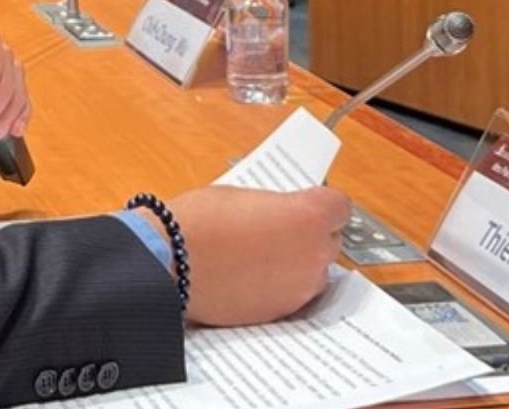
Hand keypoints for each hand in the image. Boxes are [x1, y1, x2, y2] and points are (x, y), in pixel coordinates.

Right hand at [157, 185, 349, 326]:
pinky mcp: (279, 312)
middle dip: (309, 235)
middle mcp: (314, 254)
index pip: (340, 206)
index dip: (321, 204)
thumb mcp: (242, 196)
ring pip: (312, 271)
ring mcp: (299, 288)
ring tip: (262, 255)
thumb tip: (280, 216)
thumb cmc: (200, 222)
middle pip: (329, 241)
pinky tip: (251, 277)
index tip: (307, 204)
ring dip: (296, 263)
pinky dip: (278, 286)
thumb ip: (274, 207)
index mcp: (309, 215)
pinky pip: (291, 295)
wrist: (169, 261)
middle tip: (280, 229)